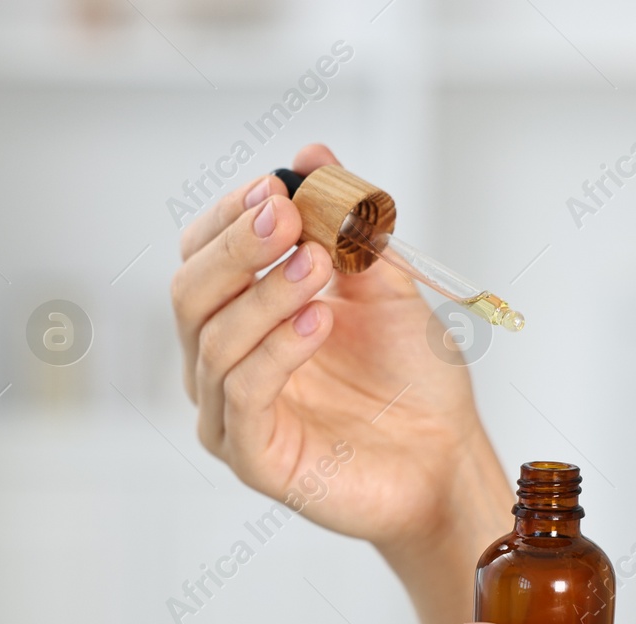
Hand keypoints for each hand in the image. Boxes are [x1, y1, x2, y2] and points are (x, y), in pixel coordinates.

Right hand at [169, 144, 509, 556]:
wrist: (446, 454)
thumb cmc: (409, 378)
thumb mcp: (382, 283)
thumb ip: (347, 223)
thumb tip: (312, 153)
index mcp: (240, 317)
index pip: (201, 255)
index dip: (229, 217)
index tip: (278, 187)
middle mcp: (221, 364)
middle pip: (189, 293)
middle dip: (237, 246)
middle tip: (288, 215)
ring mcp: (230, 415)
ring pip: (214, 341)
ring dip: (265, 292)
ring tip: (319, 265)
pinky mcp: (253, 459)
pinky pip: (243, 396)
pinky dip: (275, 350)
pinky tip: (318, 320)